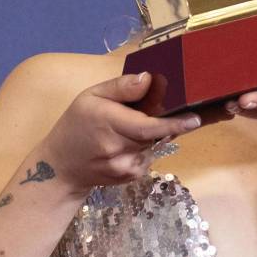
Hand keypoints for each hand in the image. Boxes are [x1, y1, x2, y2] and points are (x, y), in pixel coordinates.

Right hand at [39, 72, 202, 195]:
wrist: (61, 166)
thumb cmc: (77, 124)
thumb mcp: (91, 96)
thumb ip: (121, 87)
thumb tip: (148, 78)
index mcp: (108, 123)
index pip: (148, 126)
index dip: (174, 123)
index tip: (195, 119)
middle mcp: (118, 149)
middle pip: (154, 133)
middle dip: (161, 121)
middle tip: (150, 112)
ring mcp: (124, 167)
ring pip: (153, 145)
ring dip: (151, 135)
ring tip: (127, 129)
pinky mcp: (129, 178)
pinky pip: (148, 157)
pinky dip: (144, 147)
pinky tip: (126, 144)